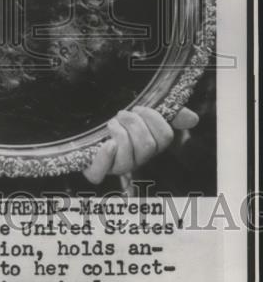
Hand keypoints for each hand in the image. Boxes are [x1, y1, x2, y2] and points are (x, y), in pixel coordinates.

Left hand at [83, 105, 198, 184]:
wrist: (87, 125)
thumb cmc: (119, 121)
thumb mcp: (142, 114)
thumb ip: (168, 114)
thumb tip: (193, 119)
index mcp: (149, 145)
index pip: (165, 137)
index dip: (153, 118)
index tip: (139, 108)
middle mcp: (136, 160)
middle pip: (147, 146)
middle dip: (134, 124)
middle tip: (122, 114)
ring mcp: (116, 168)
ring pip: (128, 158)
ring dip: (118, 133)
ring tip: (111, 124)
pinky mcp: (95, 171)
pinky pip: (100, 173)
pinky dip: (105, 157)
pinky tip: (106, 144)